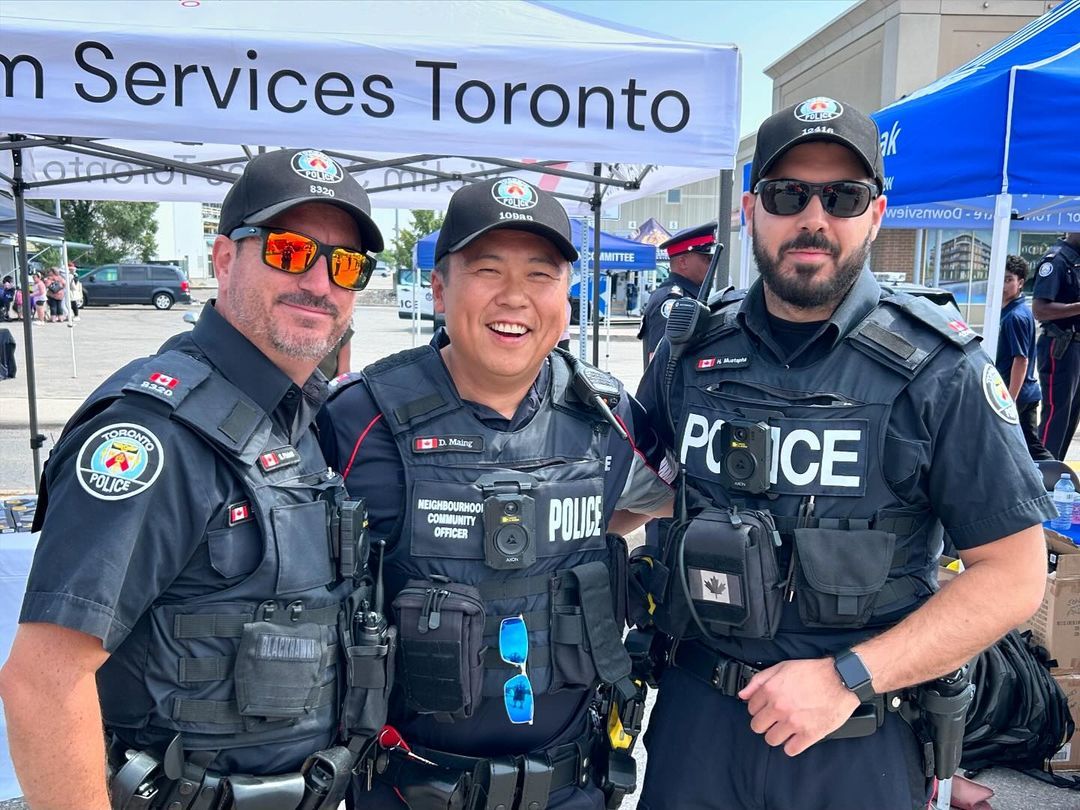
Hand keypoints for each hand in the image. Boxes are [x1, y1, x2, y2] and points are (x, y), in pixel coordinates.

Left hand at [738, 657, 859, 755]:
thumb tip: (743, 694)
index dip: (759, 708)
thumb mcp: (781, 667)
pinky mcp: (810, 734)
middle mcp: (779, 707)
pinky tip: (797, 737)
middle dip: (764, 723)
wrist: (841, 679)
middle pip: (758, 727)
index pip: (751, 709)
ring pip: (772, 740)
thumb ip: (758, 680)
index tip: (766, 709)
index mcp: (770, 690)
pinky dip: (792, 746)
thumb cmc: (813, 672)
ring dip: (777, 735)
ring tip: (786, 728)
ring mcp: (794, 722)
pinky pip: (791, 750)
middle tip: (774, 720)